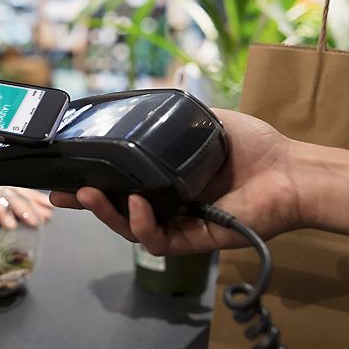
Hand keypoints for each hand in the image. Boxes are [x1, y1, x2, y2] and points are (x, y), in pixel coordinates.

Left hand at [0, 153, 52, 227]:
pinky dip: (38, 197)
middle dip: (24, 208)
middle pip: (12, 193)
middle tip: (34, 222)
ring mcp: (5, 180)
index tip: (10, 225)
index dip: (1, 210)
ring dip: (35, 203)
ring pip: (22, 190)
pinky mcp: (11, 180)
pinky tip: (48, 205)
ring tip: (46, 216)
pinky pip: (27, 188)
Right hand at [49, 110, 302, 255]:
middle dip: (85, 203)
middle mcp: (167, 201)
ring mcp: (178, 223)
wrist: (289, 172)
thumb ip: (169, 119)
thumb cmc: (253, 146)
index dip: (93, 178)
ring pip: (129, 228)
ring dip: (106, 214)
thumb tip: (133, 106)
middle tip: (59, 195)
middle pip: (116, 208)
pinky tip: (140, 204)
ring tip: (88, 196)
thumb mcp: (203, 121)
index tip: (65, 170)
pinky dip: (142, 224)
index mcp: (165, 176)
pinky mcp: (192, 240)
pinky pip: (157, 241)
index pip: (120, 180)